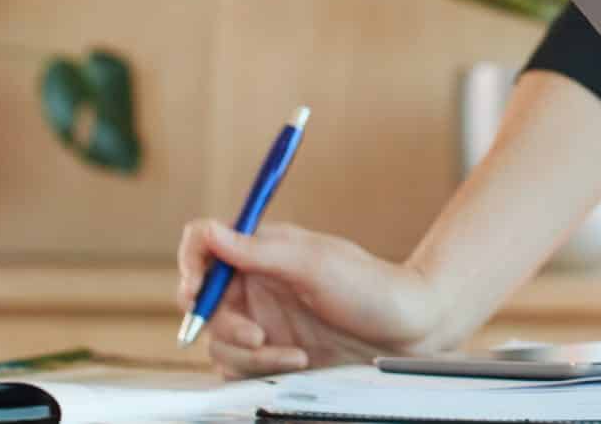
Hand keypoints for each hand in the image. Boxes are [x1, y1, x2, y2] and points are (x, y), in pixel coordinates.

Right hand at [176, 219, 447, 377]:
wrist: (409, 333)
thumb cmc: (371, 289)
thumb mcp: (314, 263)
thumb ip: (257, 250)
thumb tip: (208, 231)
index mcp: (261, 251)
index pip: (203, 246)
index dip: (190, 264)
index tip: (195, 287)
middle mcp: (255, 284)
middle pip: (201, 301)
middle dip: (221, 323)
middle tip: (253, 335)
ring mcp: (262, 320)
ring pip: (218, 341)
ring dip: (248, 353)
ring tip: (293, 354)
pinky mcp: (272, 354)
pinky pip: (239, 368)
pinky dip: (261, 369)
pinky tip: (299, 362)